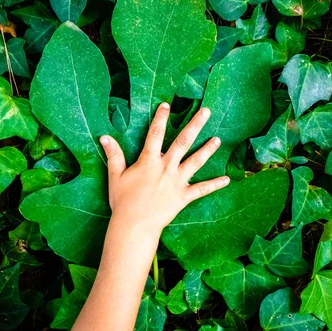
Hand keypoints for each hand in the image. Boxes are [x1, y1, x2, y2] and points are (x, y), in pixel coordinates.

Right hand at [99, 102, 229, 237]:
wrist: (135, 225)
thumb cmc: (123, 201)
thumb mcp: (115, 176)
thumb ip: (114, 155)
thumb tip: (104, 136)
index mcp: (149, 160)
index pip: (155, 133)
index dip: (161, 118)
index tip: (167, 105)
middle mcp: (166, 167)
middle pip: (183, 141)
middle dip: (195, 125)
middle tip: (206, 111)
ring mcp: (177, 181)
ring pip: (196, 161)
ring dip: (208, 149)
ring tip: (218, 139)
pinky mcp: (184, 196)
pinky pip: (202, 189)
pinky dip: (215, 185)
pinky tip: (227, 180)